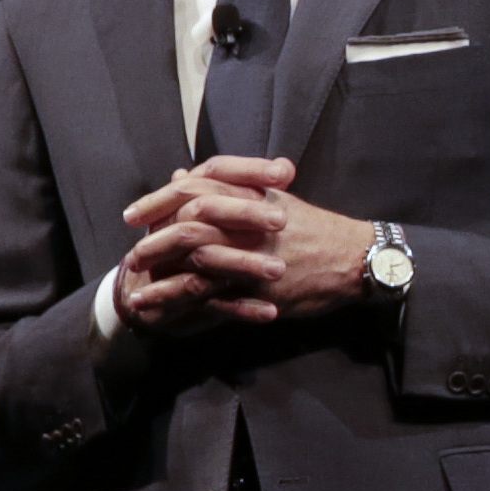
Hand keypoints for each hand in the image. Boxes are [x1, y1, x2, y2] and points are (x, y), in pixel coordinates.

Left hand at [116, 159, 375, 328]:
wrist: (356, 259)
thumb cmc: (318, 230)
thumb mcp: (273, 199)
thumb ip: (228, 189)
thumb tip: (181, 175)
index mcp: (249, 195)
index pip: (192, 189)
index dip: (157, 201)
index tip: (133, 215)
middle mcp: (247, 221)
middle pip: (186, 224)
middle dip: (154, 242)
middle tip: (133, 257)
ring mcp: (253, 253)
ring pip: (194, 261)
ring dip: (161, 279)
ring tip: (137, 293)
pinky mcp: (259, 285)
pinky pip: (213, 295)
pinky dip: (183, 305)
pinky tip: (160, 315)